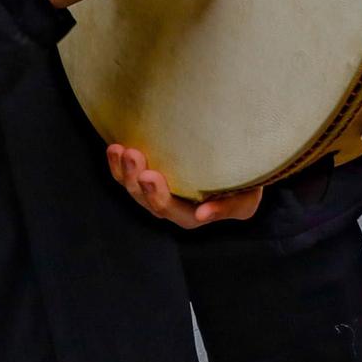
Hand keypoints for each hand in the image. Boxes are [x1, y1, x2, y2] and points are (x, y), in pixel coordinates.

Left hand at [107, 145, 262, 228]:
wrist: (242, 164)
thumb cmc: (246, 184)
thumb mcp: (246, 198)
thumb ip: (227, 207)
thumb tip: (204, 214)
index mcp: (190, 214)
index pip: (168, 209)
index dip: (157, 195)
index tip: (151, 176)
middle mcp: (169, 204)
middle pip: (144, 197)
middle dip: (134, 177)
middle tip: (133, 154)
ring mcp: (157, 189)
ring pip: (132, 185)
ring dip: (122, 169)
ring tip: (119, 149)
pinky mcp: (150, 171)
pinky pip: (128, 172)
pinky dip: (119, 162)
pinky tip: (115, 146)